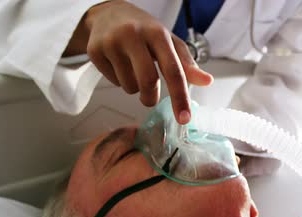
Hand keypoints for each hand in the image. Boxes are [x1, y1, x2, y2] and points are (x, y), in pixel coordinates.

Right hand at [74, 1, 212, 123]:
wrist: (109, 12)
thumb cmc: (145, 31)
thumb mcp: (169, 42)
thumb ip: (187, 64)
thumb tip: (207, 81)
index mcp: (158, 34)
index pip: (174, 70)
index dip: (180, 97)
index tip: (184, 118)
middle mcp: (134, 35)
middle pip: (148, 82)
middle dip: (151, 98)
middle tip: (150, 98)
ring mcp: (112, 42)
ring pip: (129, 86)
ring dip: (135, 88)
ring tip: (133, 70)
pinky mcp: (95, 50)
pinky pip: (113, 81)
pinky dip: (120, 81)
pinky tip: (120, 65)